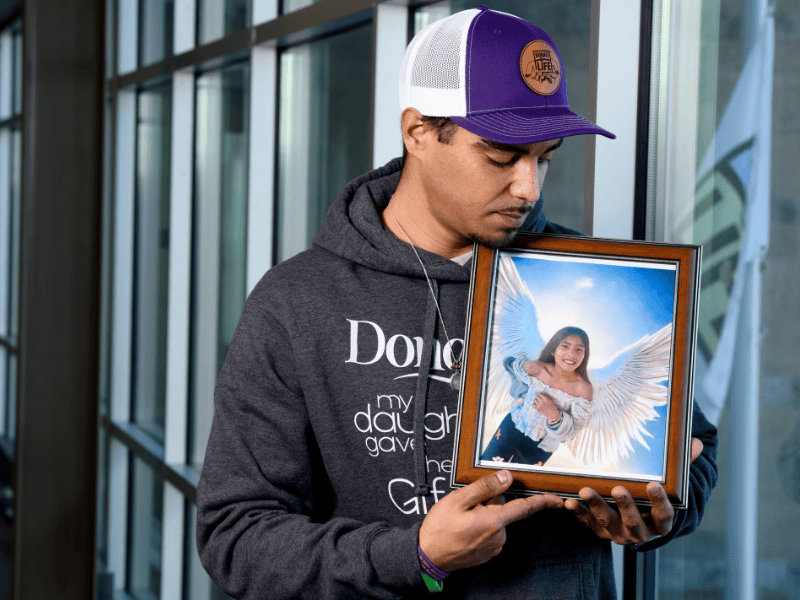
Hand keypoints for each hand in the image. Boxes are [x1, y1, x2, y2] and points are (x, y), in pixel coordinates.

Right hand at [419, 470, 562, 571]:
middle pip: (502, 509)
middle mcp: (499, 536)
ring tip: (462, 519)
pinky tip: (464, 529)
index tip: (558, 500)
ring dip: (483, 515)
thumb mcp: (459, 500)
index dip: (544, 502)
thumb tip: (506, 477)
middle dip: (488, 502)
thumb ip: (485, 487)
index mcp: (494, 521)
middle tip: (466, 506)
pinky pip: (490, 532)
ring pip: (495, 520)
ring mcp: (494, 547)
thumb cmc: (440, 528)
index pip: (525, 508)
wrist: (428, 555)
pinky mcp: (488, 553)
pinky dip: (480, 526)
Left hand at [533, 392, 559, 420]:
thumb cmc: (553, 406)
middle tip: (539, 398)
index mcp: (546, 399)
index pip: (540, 394)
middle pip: (537, 396)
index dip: (540, 394)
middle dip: (538, 396)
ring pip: (535, 400)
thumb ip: (547, 395)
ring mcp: (539, 406)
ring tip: (538, 401)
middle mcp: (542, 402)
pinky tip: (536, 404)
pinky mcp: (538, 409)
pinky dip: (534, 404)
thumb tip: (543, 392)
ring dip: (536, 400)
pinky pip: (533, 404)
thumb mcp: (552, 400)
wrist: (553, 413)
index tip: (540, 395)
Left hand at [564, 438, 703, 544]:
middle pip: (634, 522)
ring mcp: (620, 533)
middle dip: (625, 506)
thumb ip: (681, 467)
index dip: (659, 502)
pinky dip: (579, 513)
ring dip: (596, 506)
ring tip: (585, 490)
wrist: (640, 522)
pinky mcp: (601, 532)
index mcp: (660, 524)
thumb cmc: (654, 499)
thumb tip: (697, 444)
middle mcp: (641, 532)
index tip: (654, 485)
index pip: (664, 515)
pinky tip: (569, 502)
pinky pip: (589, 524)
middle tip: (618, 489)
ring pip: (608, 523)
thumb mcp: (670, 486)